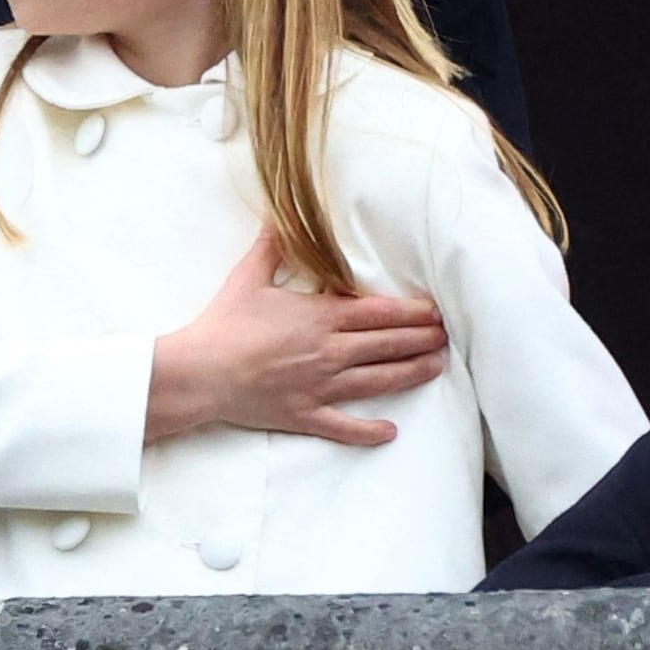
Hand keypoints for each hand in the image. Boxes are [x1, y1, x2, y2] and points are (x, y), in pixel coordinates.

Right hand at [144, 238, 449, 446]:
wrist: (202, 371)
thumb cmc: (224, 323)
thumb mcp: (248, 277)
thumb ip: (270, 247)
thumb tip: (280, 217)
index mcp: (320, 317)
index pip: (379, 313)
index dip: (412, 312)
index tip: (435, 310)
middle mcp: (330, 352)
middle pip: (388, 345)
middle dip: (422, 339)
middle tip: (447, 336)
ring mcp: (321, 386)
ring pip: (378, 381)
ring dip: (411, 373)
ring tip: (436, 367)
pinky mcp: (307, 415)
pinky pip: (345, 426)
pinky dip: (369, 431)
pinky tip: (391, 431)